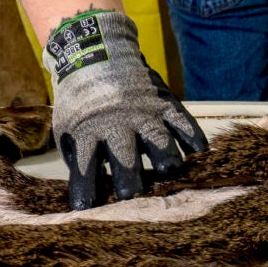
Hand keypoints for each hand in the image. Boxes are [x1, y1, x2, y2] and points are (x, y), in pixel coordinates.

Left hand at [40, 9, 204, 207]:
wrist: (97, 54)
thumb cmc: (81, 101)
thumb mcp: (69, 127)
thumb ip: (79, 158)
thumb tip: (89, 197)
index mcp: (88, 131)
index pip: (86, 169)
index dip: (87, 193)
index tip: (88, 211)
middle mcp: (118, 124)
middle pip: (127, 164)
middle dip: (131, 188)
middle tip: (133, 200)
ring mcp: (145, 113)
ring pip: (163, 149)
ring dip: (166, 170)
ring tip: (166, 180)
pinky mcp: (166, 103)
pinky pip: (188, 128)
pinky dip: (195, 146)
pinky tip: (198, 160)